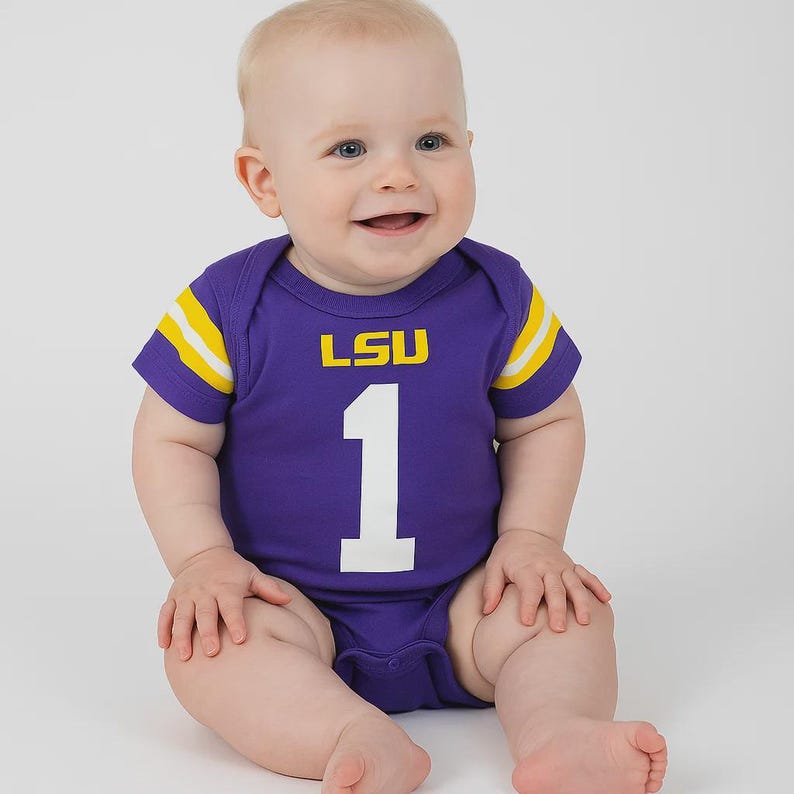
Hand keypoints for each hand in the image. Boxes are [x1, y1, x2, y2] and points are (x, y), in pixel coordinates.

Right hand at [157, 546, 291, 659]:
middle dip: (208, 633)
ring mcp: (186, 595)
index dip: (236, 622)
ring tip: (184, 656)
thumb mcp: (252, 574)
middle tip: (211, 653)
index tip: (240, 639)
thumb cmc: (232, 570)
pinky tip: (164, 646)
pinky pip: (165, 614)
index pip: (231, 606)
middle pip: (205, 613)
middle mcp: (204, 591)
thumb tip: (288, 600)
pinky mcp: (172, 598)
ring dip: (182, 635)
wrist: (203, 554)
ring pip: (182, 616)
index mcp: (226, 587)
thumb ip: (268, 589)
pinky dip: (163, 629)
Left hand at [482, 529, 610, 631]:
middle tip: (559, 629)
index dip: (528, 604)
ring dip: (581, 602)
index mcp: (527, 568)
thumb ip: (491, 588)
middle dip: (557, 609)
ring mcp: (562, 567)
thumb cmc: (508, 553)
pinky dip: (597, 586)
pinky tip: (605, 600)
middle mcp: (547, 567)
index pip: (529, 587)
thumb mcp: (493, 566)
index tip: (526, 622)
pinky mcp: (572, 567)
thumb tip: (486, 611)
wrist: (527, 531)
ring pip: (575, 584)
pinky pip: (587, 576)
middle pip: (554, 589)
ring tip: (585, 622)